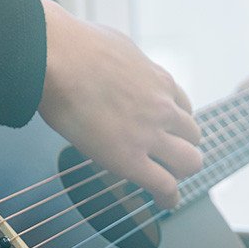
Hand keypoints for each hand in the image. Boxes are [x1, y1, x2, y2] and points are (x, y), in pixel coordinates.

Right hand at [37, 0, 201, 208]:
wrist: (56, 56)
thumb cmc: (73, 45)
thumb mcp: (117, 44)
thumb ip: (125, 61)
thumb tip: (116, 60)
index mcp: (158, 79)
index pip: (182, 107)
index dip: (176, 122)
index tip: (168, 131)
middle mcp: (162, 106)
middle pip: (192, 135)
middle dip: (183, 148)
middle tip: (169, 158)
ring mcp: (150, 133)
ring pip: (189, 161)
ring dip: (180, 171)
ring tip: (169, 183)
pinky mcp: (131, 159)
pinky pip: (164, 185)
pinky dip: (168, 198)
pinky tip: (164, 203)